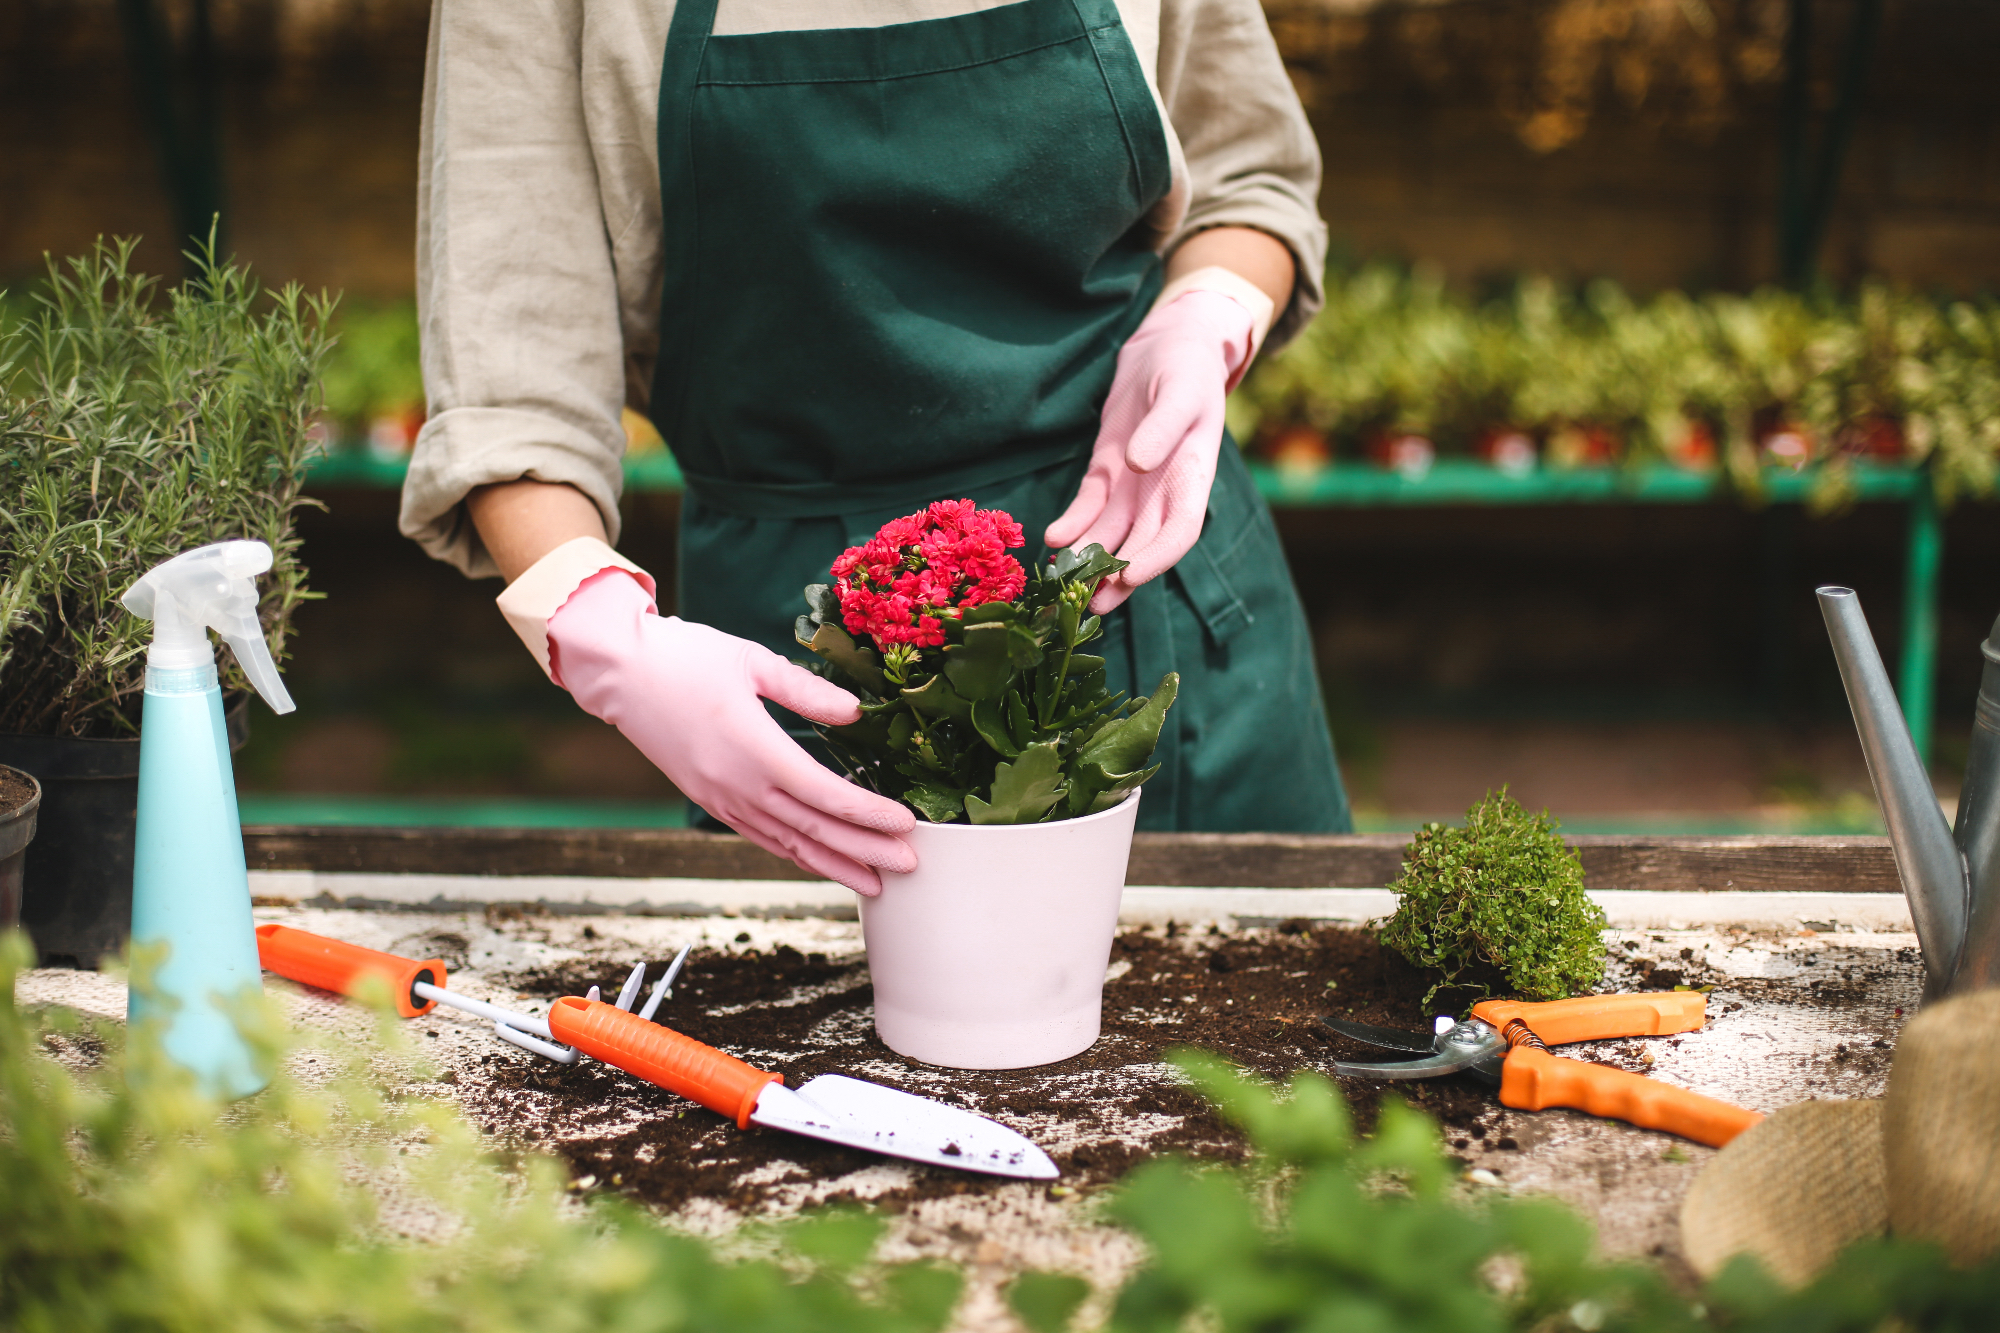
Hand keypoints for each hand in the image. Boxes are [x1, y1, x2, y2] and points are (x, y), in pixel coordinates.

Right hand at [547, 570, 916, 894]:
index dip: (869, 815)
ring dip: (835, 864)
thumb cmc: (684, 657)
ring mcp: (721, 798)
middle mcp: (738, 784)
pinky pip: (761, 837)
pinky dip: (796, 854)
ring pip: (788, 843)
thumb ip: (806, 691)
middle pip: (814, 829)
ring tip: (876, 884)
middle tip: (911, 868)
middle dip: (866, 851)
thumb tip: (855, 713)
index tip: (906, 826)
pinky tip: (821, 862)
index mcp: (754, 749)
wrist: (619, 673)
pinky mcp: (709, 799)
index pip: (825, 794)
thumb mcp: (752, 660)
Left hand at [1046, 290, 1256, 612]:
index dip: (1158, 557)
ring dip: (1091, 562)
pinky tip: (1053, 540)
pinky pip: (1088, 508)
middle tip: (1088, 605)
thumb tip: (1138, 463)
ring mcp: (1133, 486)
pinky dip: (1072, 525)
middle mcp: (1163, 491)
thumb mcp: (1180, 390)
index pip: (1180, 530)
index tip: (1130, 574)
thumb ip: (1163, 427)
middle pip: (1142, 544)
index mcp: (1192, 476)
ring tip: (1065, 589)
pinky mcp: (1106, 473)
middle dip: (1117, 576)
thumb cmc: (1186, 367)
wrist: (1169, 346)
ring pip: (1112, 535)